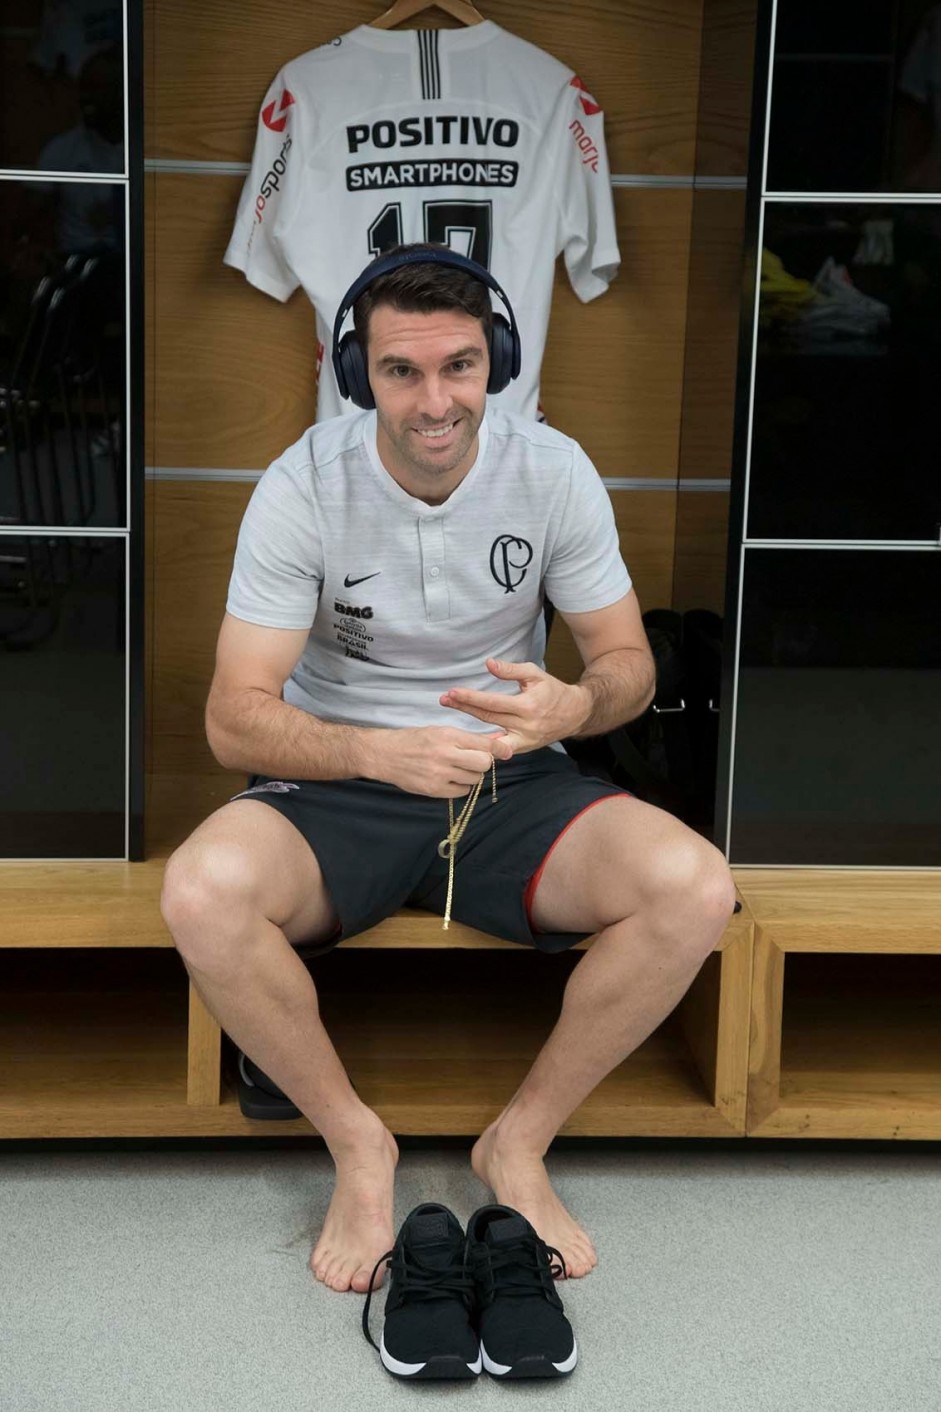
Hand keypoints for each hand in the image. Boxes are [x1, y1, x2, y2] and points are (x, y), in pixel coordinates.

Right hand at [367, 724, 513, 798]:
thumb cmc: (414, 740)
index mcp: (448, 735)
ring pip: (474, 779)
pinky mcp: (433, 790)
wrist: (385, 754)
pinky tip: (451, 779)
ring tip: (459, 769)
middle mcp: (445, 754)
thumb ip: (469, 738)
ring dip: (472, 775)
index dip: (498, 748)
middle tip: (475, 760)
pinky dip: (461, 787)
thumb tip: (497, 740)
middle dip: (484, 762)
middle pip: (483, 763)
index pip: (484, 744)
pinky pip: (462, 792)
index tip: (505, 752)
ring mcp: (439, 774)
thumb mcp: (441, 730)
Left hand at [439, 658, 589, 753]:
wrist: (574, 714)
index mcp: (528, 706)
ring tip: (448, 720)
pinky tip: (465, 741)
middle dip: (464, 708)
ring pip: (490, 735)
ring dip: (468, 727)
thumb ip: (511, 670)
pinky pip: (499, 748)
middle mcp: (525, 726)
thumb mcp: (535, 674)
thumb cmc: (553, 691)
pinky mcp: (523, 748)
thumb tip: (488, 664)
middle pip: (488, 717)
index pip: (493, 702)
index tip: (452, 692)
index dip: (471, 698)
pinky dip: (483, 745)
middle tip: (444, 700)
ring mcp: (524, 740)